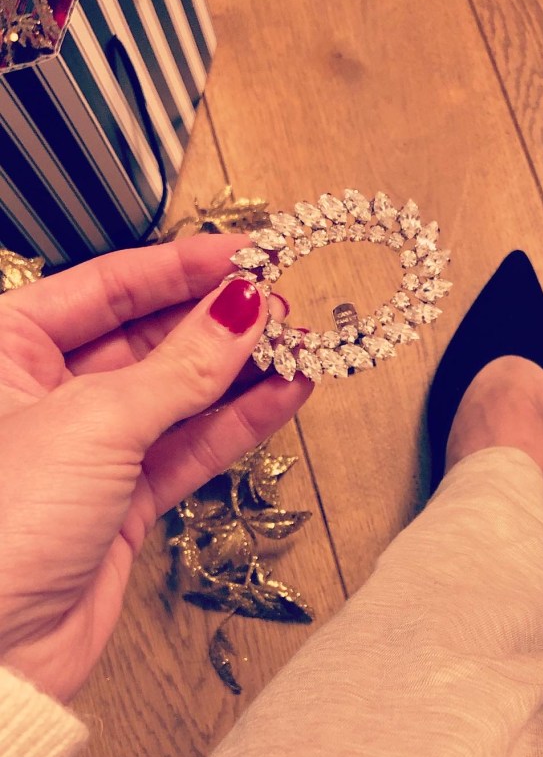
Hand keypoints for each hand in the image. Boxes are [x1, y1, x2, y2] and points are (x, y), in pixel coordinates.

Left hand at [0, 234, 311, 701]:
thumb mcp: (94, 421)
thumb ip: (180, 367)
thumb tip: (240, 310)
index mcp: (7, 348)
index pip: (109, 286)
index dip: (182, 268)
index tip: (246, 255)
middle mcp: (46, 393)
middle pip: (150, 338)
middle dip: (220, 322)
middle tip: (283, 305)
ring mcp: (90, 448)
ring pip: (180, 395)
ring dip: (243, 372)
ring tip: (300, 347)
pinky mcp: (124, 500)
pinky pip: (191, 447)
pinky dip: (239, 423)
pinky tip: (283, 395)